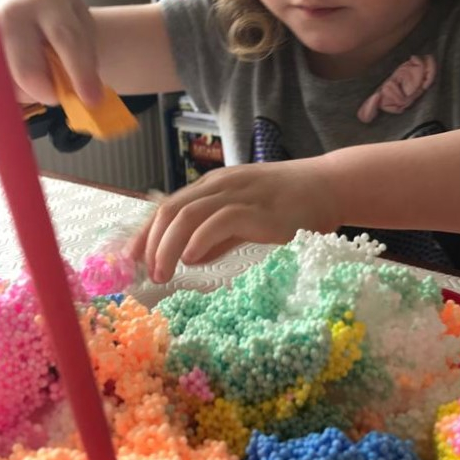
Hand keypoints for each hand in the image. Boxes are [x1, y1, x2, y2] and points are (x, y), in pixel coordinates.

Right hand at [0, 0, 103, 105]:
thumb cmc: (60, 15)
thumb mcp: (82, 25)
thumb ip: (83, 55)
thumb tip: (81, 97)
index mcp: (46, 0)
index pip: (65, 40)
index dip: (80, 74)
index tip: (92, 100)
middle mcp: (10, 12)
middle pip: (27, 70)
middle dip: (48, 92)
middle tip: (58, 94)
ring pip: (8, 84)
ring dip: (30, 92)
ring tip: (40, 73)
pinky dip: (13, 89)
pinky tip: (21, 73)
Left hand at [127, 158, 340, 282]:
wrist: (329, 186)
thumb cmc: (291, 204)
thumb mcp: (246, 216)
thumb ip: (219, 235)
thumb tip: (191, 257)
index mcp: (213, 186)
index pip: (167, 207)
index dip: (145, 233)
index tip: (130, 259)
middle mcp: (220, 186)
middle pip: (170, 211)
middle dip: (151, 244)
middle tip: (147, 274)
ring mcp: (239, 195)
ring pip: (186, 216)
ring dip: (167, 247)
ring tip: (163, 273)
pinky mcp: (258, 210)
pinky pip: (218, 222)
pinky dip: (199, 241)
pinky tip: (193, 259)